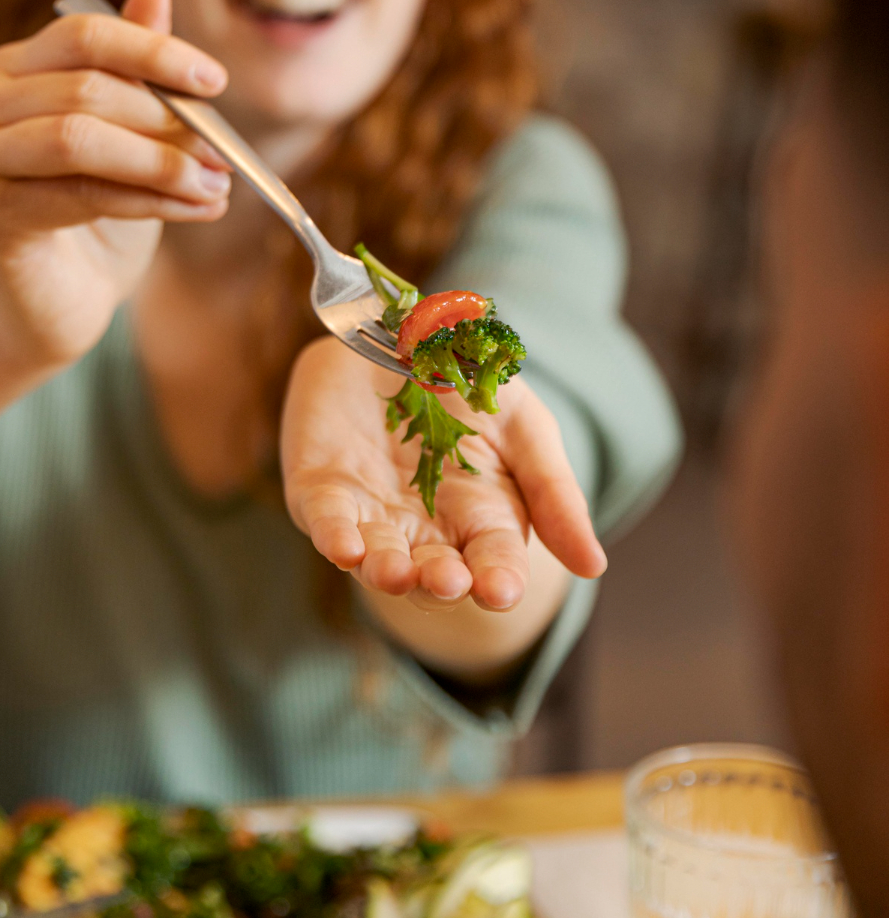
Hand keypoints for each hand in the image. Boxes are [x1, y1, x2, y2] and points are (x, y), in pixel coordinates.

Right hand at [0, 0, 230, 368]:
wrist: (61, 296)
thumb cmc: (96, 207)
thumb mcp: (129, 132)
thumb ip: (136, 70)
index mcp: (14, 68)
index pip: (84, 34)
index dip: (154, 52)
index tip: (216, 80)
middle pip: (86, 87)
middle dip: (169, 119)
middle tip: (225, 151)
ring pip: (80, 139)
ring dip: (162, 162)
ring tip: (216, 184)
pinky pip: (81, 194)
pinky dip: (150, 201)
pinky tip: (197, 209)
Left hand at [281, 336, 606, 612]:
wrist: (397, 328)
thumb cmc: (466, 383)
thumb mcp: (524, 426)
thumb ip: (554, 493)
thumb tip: (595, 568)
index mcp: (481, 519)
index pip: (494, 562)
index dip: (497, 579)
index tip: (500, 589)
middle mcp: (425, 529)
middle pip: (434, 571)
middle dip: (439, 581)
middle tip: (448, 580)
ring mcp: (371, 512)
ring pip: (377, 558)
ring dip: (384, 570)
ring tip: (395, 573)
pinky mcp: (321, 490)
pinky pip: (325, 520)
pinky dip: (334, 535)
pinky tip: (346, 548)